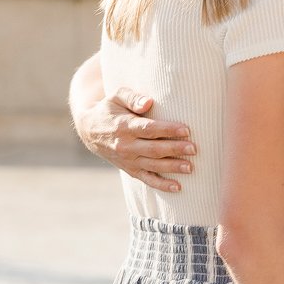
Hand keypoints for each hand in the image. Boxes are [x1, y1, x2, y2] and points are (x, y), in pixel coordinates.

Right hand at [78, 90, 195, 190]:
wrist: (89, 131)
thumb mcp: (116, 96)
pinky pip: (147, 180)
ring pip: (152, 166)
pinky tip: (178, 187)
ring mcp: (127, 160)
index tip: (186, 130)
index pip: (149, 129)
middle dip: (175, 150)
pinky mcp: (129, 170)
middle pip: (153, 150)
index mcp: (124, 127)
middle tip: (194, 149)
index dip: (168, 130)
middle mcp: (125, 146)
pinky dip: (162, 185)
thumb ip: (132, 97)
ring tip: (190, 167)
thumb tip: (148, 102)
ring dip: (172, 168)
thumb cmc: (109, 109)